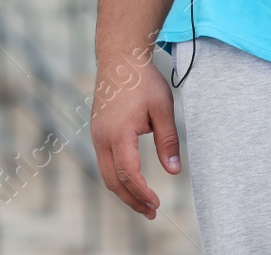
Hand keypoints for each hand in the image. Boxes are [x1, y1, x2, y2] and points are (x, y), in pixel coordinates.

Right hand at [90, 53, 181, 218]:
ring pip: (106, 173)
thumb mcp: (163, 109)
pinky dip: (117, 177)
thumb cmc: (143, 81)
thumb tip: (174, 171)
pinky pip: (104, 162)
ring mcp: (97, 134)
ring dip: (123, 191)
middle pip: (113, 180)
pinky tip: (132, 181)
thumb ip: (168, 141)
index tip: (157, 204)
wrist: (120, 57)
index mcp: (118, 133)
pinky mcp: (97, 131)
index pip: (128, 174)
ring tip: (144, 204)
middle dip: (132, 200)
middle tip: (152, 213)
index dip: (142, 193)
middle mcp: (102, 137)